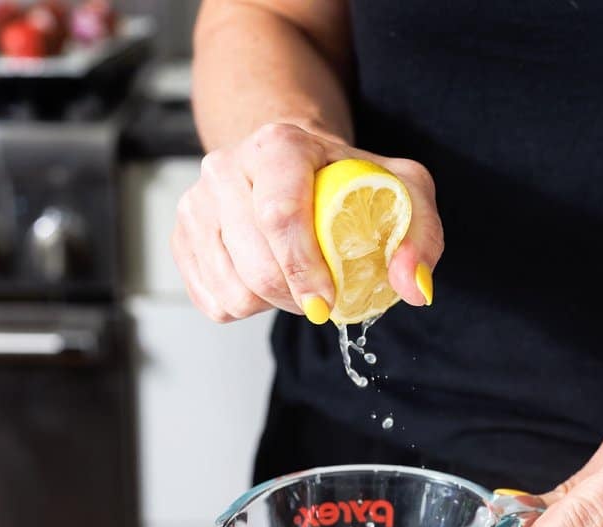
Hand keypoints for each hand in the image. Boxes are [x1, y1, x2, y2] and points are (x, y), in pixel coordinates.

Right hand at [171, 122, 443, 323]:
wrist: (290, 160)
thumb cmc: (347, 177)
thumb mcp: (402, 189)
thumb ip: (420, 234)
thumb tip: (414, 288)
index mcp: (278, 145)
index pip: (280, 215)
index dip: (305, 268)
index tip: (329, 302)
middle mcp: (225, 167)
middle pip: (257, 264)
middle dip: (298, 296)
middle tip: (325, 292)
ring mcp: (196, 202)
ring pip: (234, 290)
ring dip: (274, 304)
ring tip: (297, 279)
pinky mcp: (182, 237)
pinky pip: (214, 302)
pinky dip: (248, 306)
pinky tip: (267, 279)